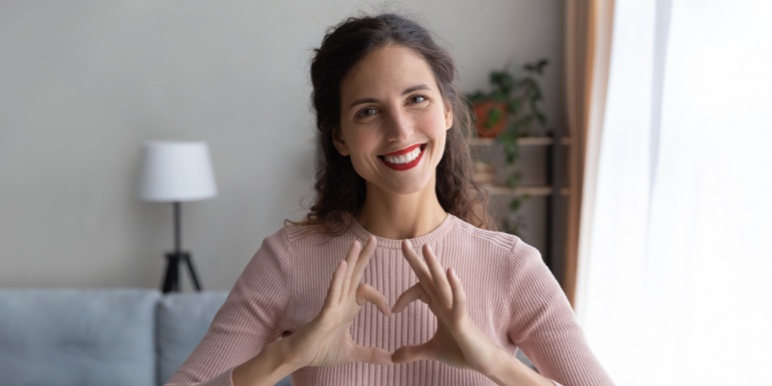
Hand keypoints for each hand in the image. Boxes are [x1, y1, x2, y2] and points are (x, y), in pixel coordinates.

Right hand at [282, 236, 391, 367]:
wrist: (299, 358)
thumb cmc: (320, 350)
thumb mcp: (351, 353)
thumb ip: (371, 354)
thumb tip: (391, 360)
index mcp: (347, 308)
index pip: (366, 292)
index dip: (380, 299)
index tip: (390, 312)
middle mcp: (340, 302)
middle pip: (354, 274)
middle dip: (363, 257)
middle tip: (372, 238)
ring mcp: (331, 305)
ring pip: (343, 278)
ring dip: (350, 260)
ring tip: (357, 243)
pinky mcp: (324, 313)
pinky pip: (332, 292)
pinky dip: (337, 278)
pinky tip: (342, 265)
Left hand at [391, 241, 504, 375]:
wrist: (483, 363)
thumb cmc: (462, 352)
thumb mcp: (432, 351)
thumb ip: (413, 351)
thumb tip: (393, 357)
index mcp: (439, 306)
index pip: (419, 290)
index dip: (404, 297)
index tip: (392, 310)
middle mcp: (446, 303)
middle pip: (429, 277)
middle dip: (417, 261)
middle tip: (404, 243)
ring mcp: (455, 309)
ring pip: (443, 283)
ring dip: (434, 265)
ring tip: (425, 248)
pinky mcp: (463, 320)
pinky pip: (459, 300)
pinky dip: (455, 286)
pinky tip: (449, 272)